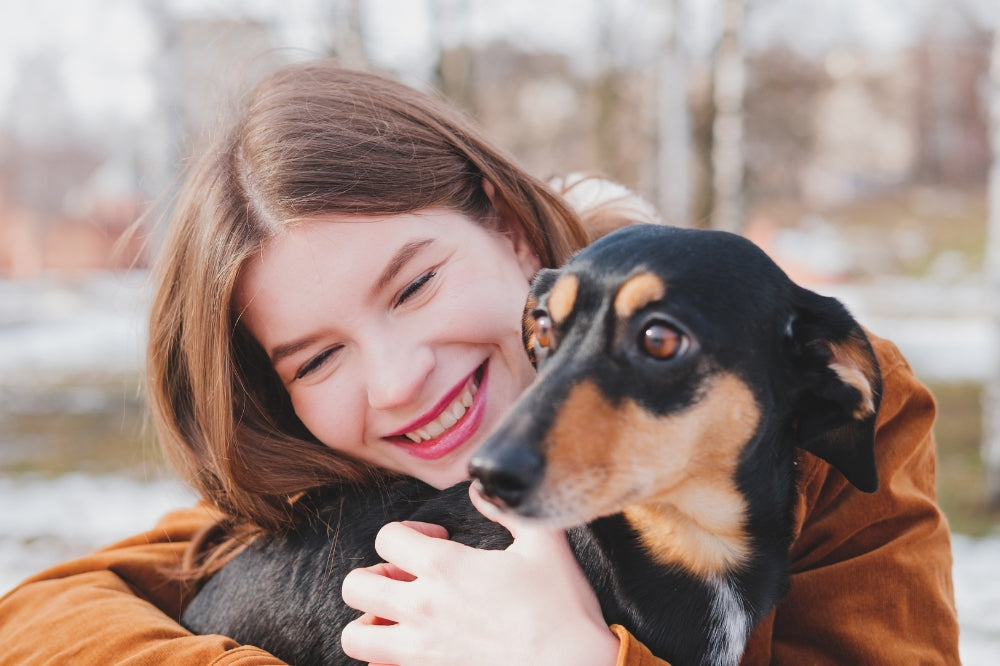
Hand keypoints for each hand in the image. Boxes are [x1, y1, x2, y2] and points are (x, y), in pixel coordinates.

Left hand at [340, 486, 619, 665]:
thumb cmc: (561, 609)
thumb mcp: (545, 542)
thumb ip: (507, 507)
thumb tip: (480, 487)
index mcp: (445, 567)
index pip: (386, 536)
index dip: (407, 531)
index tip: (436, 540)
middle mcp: (422, 608)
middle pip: (356, 584)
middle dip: (375, 574)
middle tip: (407, 577)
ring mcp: (420, 651)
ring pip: (354, 636)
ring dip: (370, 621)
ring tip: (399, 616)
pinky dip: (386, 659)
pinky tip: (414, 650)